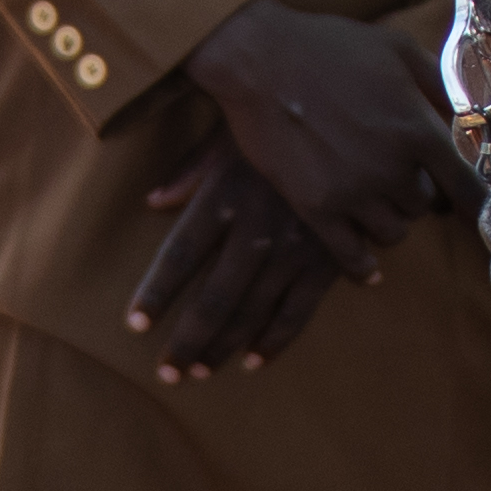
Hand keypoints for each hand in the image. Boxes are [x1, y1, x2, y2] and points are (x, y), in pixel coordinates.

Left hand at [129, 131, 347, 375]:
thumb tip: (152, 201)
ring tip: (199, 372)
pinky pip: (299, 310)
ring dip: (224, 346)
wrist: (354, 118)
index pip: (180, 254)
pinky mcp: (329, 259)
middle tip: (167, 371)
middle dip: (188, 339)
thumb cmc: (279, 121)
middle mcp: (257, 228)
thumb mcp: (229, 134)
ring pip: (253, 311)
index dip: (156, 293)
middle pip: (215, 297)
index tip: (136, 325)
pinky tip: (255, 361)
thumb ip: (190, 171)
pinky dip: (276, 339)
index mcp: (226, 196)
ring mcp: (296, 248)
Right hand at [174, 0, 470, 277]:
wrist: (259, 59)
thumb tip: (473, 116)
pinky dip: (364, 264)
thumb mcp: (399, 49)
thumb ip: (440, 84)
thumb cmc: (332, 46)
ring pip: (394, 233)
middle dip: (419, 193)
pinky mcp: (316, 208)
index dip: (484, 209)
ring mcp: (352, 192)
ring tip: (376, 200)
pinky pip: (352, 255)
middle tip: (400, 176)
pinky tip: (368, 265)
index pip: (468, 188)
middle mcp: (392, 168)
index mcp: (418, 129)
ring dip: (391, 220)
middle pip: (426, 207)